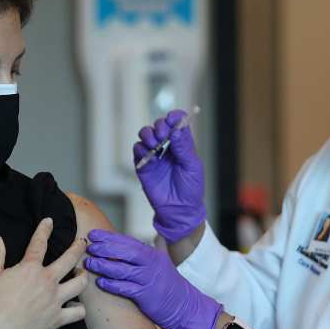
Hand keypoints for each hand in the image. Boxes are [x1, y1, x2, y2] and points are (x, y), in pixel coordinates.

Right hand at [0, 218, 88, 328]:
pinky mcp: (58, 319)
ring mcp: (55, 300)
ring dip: (82, 276)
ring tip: (81, 273)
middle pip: (70, 259)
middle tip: (82, 242)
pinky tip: (76, 306)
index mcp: (31, 268)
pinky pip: (77, 313)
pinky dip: (78, 309)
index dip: (44, 230)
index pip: (39, 243)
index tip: (49, 221)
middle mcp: (48, 281)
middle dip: (78, 248)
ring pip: (79, 284)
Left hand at [84, 229, 222, 328]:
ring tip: (90, 264)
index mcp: (153, 255)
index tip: (94, 234)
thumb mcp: (167, 263)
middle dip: (105, 248)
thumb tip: (159, 235)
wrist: (187, 308)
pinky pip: (126, 289)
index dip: (110, 237)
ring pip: (123, 270)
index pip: (128, 241)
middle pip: (125, 252)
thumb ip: (160, 248)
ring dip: (104, 266)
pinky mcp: (146, 296)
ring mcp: (149, 280)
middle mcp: (151, 265)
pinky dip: (113, 285)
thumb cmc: (173, 286)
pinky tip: (101, 283)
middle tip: (89, 247)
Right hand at [135, 110, 206, 242]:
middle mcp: (168, 147)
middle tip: (162, 135)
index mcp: (182, 145)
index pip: (176, 124)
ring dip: (148, 135)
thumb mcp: (192, 167)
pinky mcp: (143, 166)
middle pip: (159, 126)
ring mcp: (155, 156)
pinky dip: (141, 149)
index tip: (172, 119)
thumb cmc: (190, 189)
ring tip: (154, 144)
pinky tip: (149, 156)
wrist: (179, 211)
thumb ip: (183, 148)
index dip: (174, 118)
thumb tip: (176, 130)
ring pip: (146, 135)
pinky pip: (137, 151)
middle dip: (159, 126)